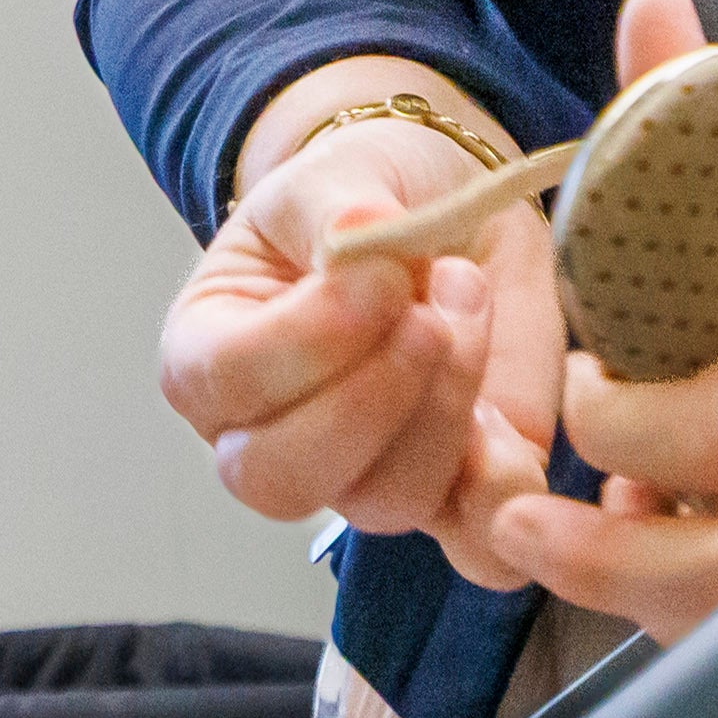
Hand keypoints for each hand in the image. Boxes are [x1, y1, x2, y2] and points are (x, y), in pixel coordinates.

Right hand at [157, 71, 561, 563]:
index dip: (306, 339)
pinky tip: (508, 420)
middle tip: (428, 315)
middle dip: (367, 399)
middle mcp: (268, 439)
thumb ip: (340, 207)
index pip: (226, 381)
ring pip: (381, 501)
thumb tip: (362, 233)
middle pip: (280, 478)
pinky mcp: (451, 494)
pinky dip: (500, 494)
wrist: (445, 209)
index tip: (378, 273)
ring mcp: (360, 477)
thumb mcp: (338, 175)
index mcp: (208, 358)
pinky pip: (473, 542)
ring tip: (467, 301)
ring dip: (440, 412)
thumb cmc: (366, 196)